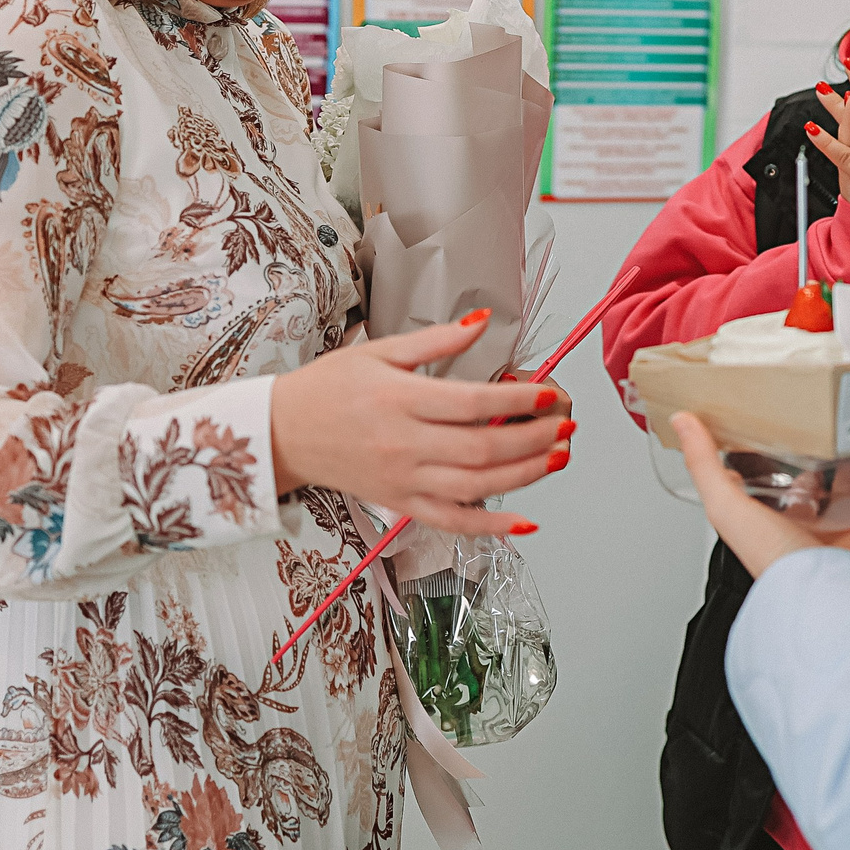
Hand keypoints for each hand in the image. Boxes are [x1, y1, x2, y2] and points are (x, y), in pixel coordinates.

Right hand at [271, 310, 571, 535]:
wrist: (283, 432)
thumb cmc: (328, 388)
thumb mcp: (380, 350)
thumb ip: (436, 340)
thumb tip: (481, 322)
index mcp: (400, 399)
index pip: (472, 404)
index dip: (518, 401)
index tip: (549, 392)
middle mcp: (405, 444)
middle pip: (482, 449)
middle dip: (534, 438)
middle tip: (566, 424)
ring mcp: (404, 479)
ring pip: (476, 487)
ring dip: (525, 476)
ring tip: (558, 456)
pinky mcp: (401, 503)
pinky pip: (452, 521)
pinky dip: (491, 527)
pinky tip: (525, 521)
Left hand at [673, 411, 849, 577]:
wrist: (820, 590)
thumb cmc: (772, 557)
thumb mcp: (726, 504)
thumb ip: (704, 464)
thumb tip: (682, 422)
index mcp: (766, 520)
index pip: (766, 485)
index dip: (769, 461)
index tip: (775, 429)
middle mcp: (800, 528)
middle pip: (812, 490)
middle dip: (820, 466)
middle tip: (830, 434)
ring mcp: (835, 535)